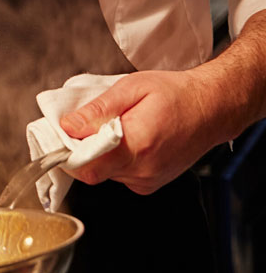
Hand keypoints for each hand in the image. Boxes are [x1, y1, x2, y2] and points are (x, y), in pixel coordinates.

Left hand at [59, 68, 221, 195]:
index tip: (62, 138)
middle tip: (85, 128)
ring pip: (105, 174)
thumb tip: (69, 125)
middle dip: (81, 152)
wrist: (211, 108)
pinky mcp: (150, 184)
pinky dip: (115, 161)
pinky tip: (127, 141)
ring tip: (114, 129)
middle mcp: (143, 168)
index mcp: (137, 143)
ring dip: (100, 155)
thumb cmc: (176, 94)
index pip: (87, 165)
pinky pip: (120, 176)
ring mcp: (148, 179)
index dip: (68, 153)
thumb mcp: (132, 88)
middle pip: (93, 172)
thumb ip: (98, 109)